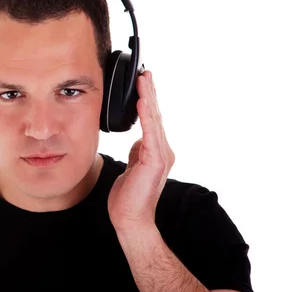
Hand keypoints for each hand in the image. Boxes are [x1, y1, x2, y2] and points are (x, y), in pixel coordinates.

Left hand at [107, 70, 174, 232]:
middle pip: (155, 116)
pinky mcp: (155, 161)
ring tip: (144, 80)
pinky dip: (146, 117)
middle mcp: (163, 151)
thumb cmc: (128, 197)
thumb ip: (137, 152)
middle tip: (145, 73)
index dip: (147, 101)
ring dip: (148, 99)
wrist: (130, 218)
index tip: (143, 83)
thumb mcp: (131, 167)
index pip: (151, 121)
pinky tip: (142, 103)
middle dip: (149, 93)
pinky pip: (150, 133)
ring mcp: (161, 155)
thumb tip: (138, 140)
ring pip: (154, 121)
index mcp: (156, 152)